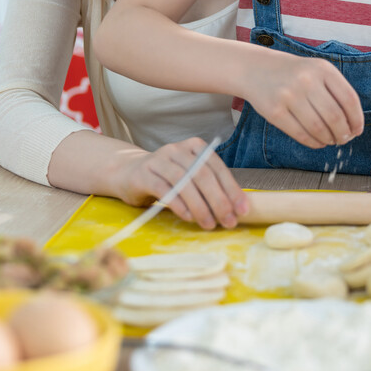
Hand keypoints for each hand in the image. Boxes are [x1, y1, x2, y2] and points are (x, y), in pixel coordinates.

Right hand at [114, 138, 249, 229]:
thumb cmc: (165, 178)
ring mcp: (160, 159)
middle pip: (203, 175)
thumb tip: (235, 208)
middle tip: (229, 221)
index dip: (232, 189)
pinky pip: (164, 189)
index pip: (218, 168)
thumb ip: (208, 186)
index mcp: (195, 147)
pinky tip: (188, 217)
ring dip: (200, 206)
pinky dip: (179, 205)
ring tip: (209, 224)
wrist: (127, 173)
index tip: (242, 209)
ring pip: (185, 182)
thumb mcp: (189, 176)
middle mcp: (178, 149)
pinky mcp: (144, 173)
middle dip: (219, 200)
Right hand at [243, 51, 363, 147]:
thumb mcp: (316, 70)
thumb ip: (335, 91)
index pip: (349, 99)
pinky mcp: (274, 111)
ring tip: (331, 140)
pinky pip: (300, 134)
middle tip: (343, 139)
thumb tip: (353, 124)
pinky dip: (314, 143)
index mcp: (322, 68)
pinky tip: (318, 142)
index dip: (357, 119)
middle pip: (335, 117)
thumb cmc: (294, 73)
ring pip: (319, 128)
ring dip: (329, 139)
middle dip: (343, 133)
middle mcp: (306, 80)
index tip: (357, 130)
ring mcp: (289, 95)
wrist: (255, 68)